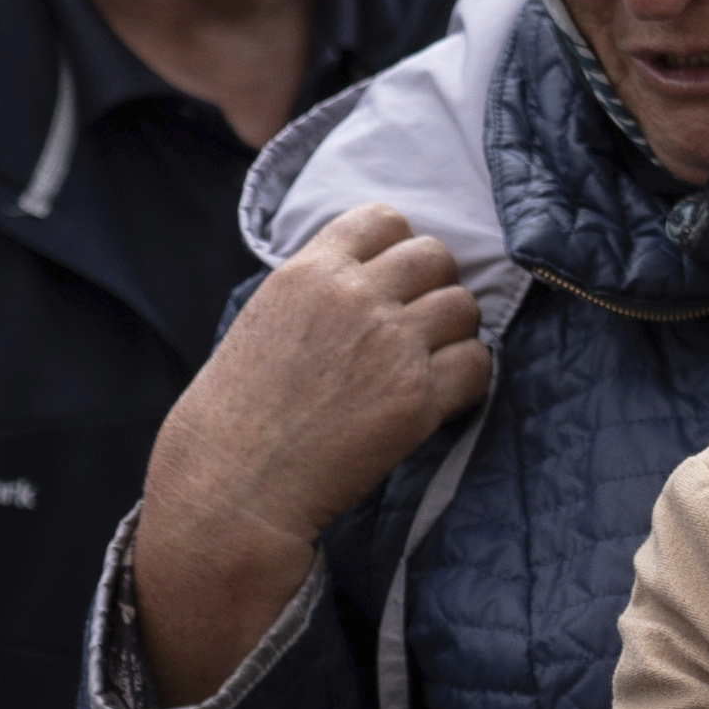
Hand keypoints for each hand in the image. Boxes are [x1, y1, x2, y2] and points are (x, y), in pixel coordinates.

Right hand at [133, 203, 490, 692]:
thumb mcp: (260, 324)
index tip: (393, 282)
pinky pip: (477, 365)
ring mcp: (391, 344)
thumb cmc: (233, 419)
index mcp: (309, 271)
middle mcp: (354, 297)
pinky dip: (467, 383)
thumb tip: (363, 285)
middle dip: (433, 289)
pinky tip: (440, 403)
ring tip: (430, 369)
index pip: (384, 220)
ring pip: (464, 308)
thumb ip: (314, 294)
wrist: (232, 488)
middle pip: (436, 257)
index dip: (398, 249)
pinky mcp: (417, 397)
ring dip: (454, 336)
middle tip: (418, 329)